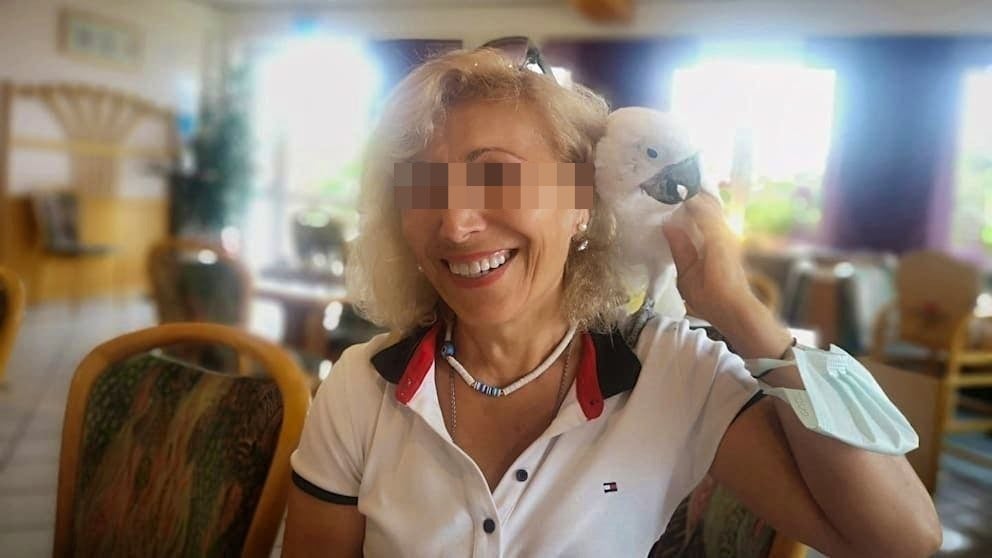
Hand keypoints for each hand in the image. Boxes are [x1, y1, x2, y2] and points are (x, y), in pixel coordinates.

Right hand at [661, 193, 756, 328]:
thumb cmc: (712, 298)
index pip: (701, 207)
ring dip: (697, 202)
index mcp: (716, 239)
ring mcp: (730, 236)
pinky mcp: (729, 241)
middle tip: (670, 189)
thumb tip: (668, 224)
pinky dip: (702, 212)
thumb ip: (680, 248)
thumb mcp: (688, 277)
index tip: (668, 190)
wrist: (736, 309)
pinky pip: (715, 219)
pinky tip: (689, 216)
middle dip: (692, 194)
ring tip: (677, 198)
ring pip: (714, 209)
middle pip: (710, 202)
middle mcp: (726, 232)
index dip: (685, 196)